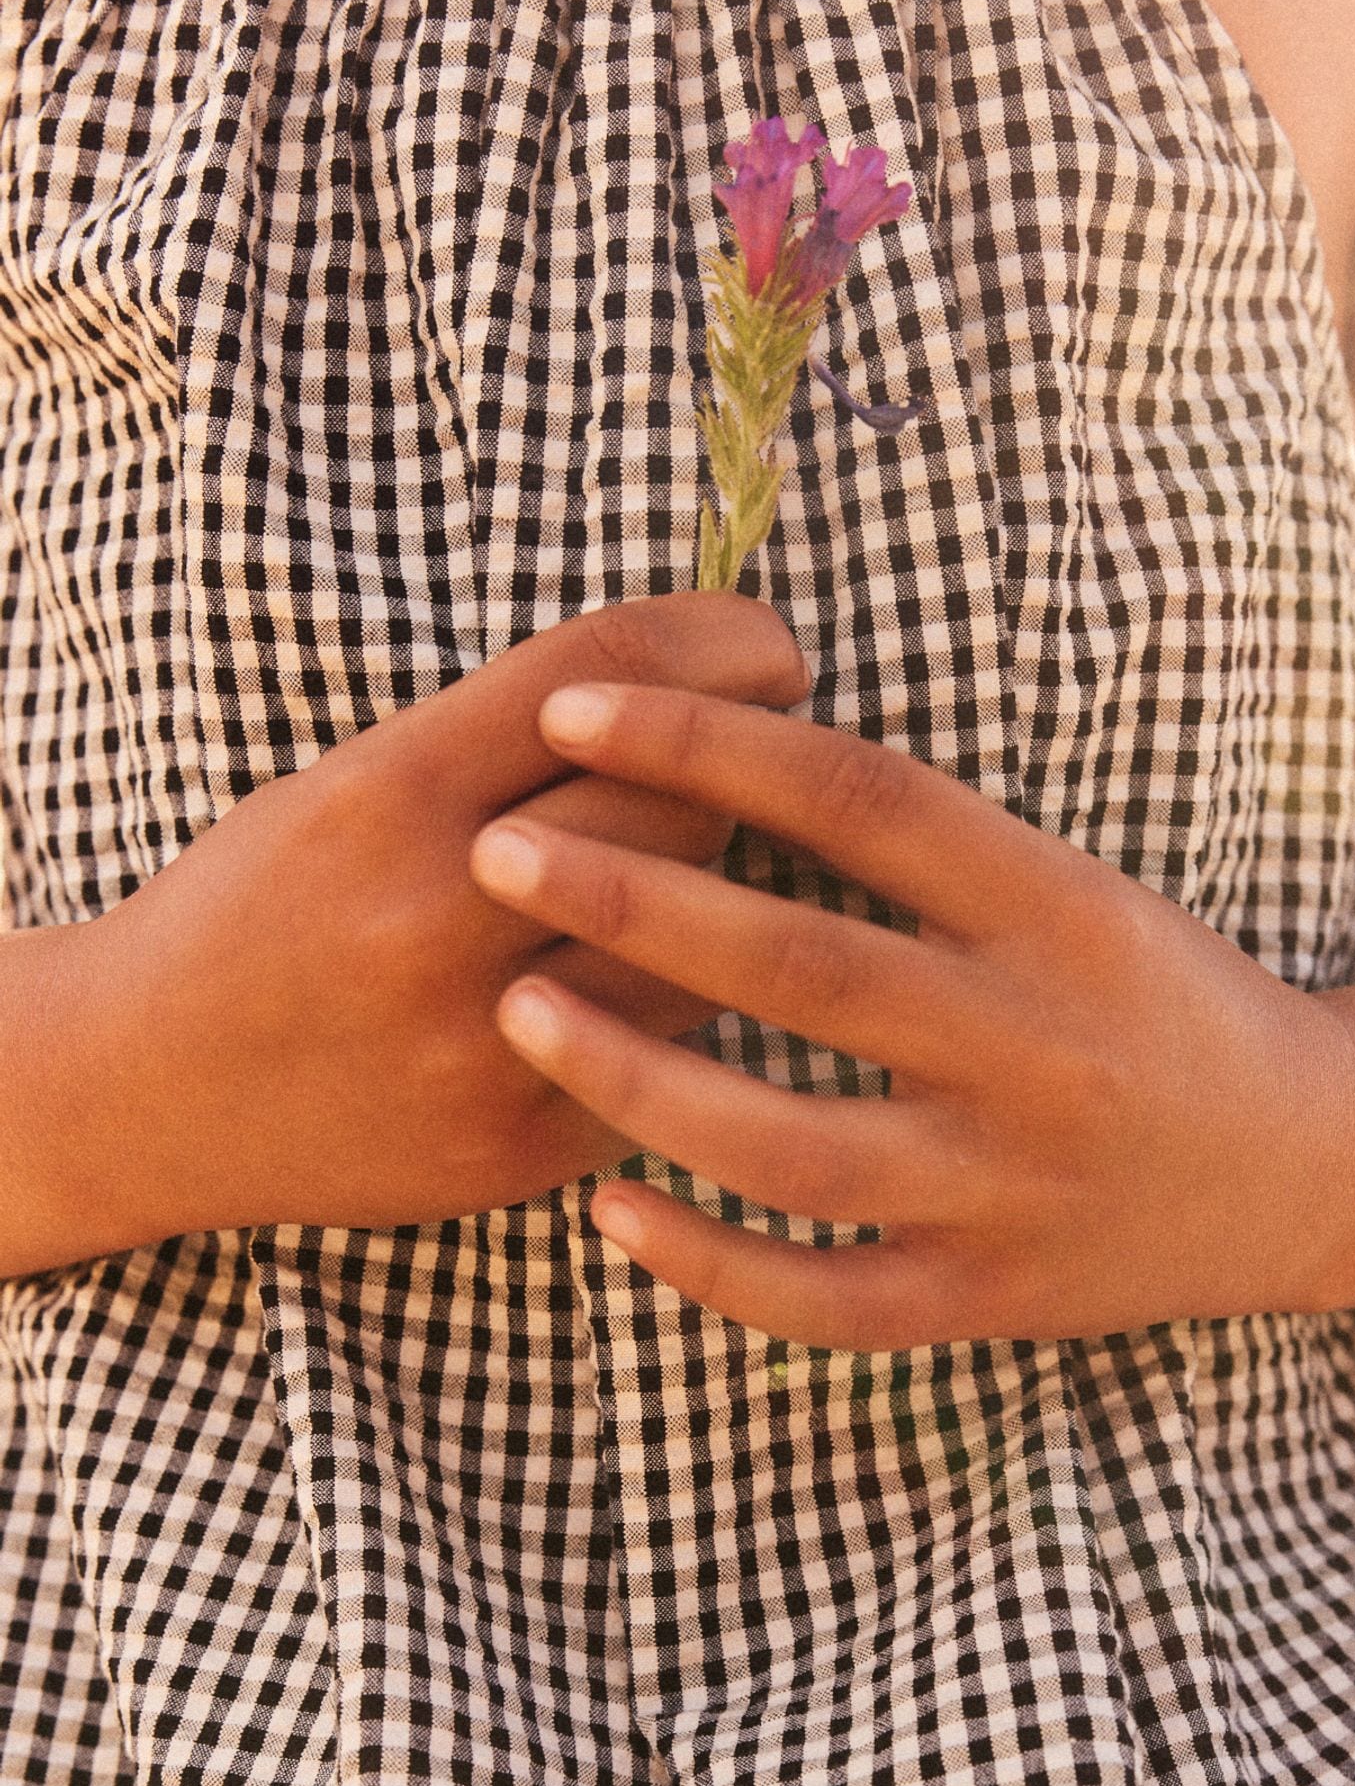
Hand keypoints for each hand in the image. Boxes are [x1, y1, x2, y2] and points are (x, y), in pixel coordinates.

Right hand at [63, 596, 807, 1256]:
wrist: (151, 1087)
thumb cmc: (269, 907)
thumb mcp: (353, 781)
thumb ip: (508, 733)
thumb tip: (709, 677)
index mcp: (392, 795)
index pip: (606, 675)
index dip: (720, 641)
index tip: (772, 649)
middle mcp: (439, 918)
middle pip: (680, 802)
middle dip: (729, 775)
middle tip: (732, 777)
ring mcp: (485, 1046)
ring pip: (701, 942)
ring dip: (716, 905)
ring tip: (678, 892)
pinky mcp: (520, 1144)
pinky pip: (672, 1057)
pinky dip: (677, 1015)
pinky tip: (643, 996)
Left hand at [468, 684, 1354, 1348]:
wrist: (1324, 1169)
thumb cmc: (1170, 1005)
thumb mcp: (1085, 891)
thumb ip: (931, 852)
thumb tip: (730, 756)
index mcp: (1065, 914)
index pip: (865, 805)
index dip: (712, 746)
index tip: (579, 710)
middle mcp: (1038, 1049)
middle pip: (803, 969)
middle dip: (632, 902)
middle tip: (497, 850)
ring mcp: (1012, 1189)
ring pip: (791, 1145)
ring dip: (640, 1079)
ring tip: (519, 1010)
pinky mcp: (991, 1300)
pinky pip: (823, 1298)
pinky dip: (708, 1264)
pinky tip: (606, 1207)